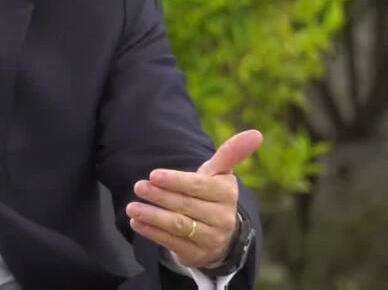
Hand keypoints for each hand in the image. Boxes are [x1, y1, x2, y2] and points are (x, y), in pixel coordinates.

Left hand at [126, 129, 262, 269]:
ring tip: (131, 208)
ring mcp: (211, 239)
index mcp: (227, 194)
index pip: (199, 186)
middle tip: (139, 186)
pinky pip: (171, 243)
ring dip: (152, 216)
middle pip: (185, 205)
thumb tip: (256, 133)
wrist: (221, 234)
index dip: (176, 181)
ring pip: (178, 225)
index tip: (154, 174)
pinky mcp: (196, 254)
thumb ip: (231, 153)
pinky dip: (151, 233)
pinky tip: (137, 223)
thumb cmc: (212, 194)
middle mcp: (222, 218)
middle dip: (160, 196)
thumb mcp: (219, 174)